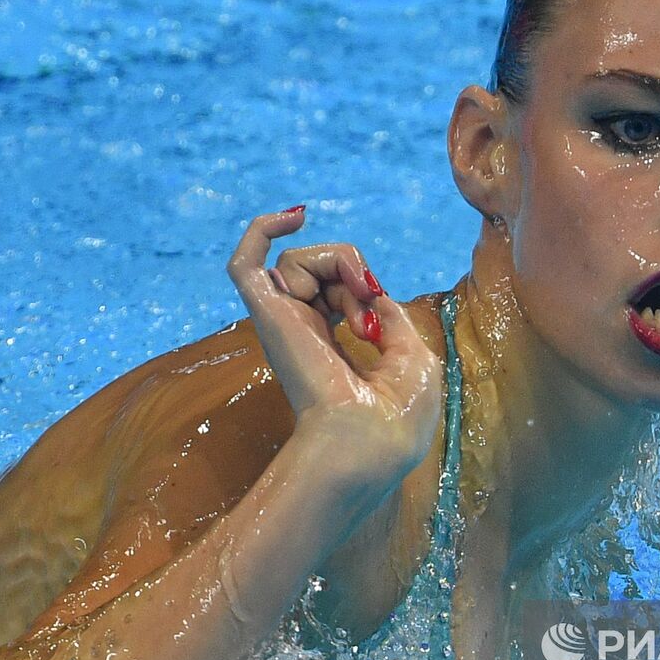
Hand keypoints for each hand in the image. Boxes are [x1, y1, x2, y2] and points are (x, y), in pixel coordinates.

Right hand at [225, 206, 442, 495]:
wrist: (368, 442)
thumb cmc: (396, 417)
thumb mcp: (413, 356)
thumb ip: (391, 317)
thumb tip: (371, 290)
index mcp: (333, 347)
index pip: (341, 290)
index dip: (364, 283)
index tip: (377, 307)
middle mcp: (302, 332)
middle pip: (320, 268)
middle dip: (350, 269)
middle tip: (365, 301)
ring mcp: (282, 323)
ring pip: (296, 259)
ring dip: (331, 261)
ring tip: (347, 296)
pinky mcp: (267, 318)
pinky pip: (245, 263)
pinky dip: (264, 229)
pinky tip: (295, 217)